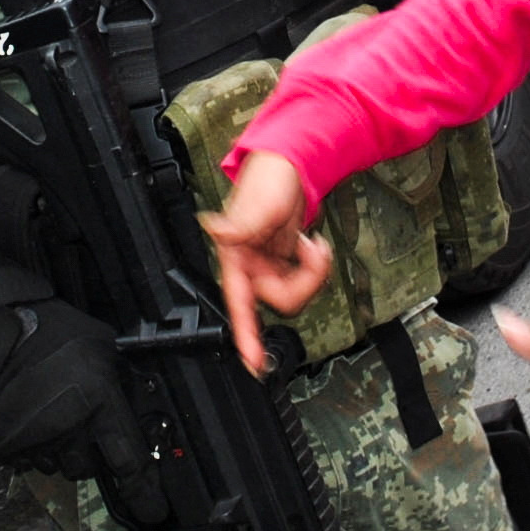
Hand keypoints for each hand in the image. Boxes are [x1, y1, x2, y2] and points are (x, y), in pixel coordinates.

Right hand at [0, 260, 161, 524]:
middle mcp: (69, 426)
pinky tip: (27, 417)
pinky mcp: (6, 445)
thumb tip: (138, 412)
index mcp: (99, 400)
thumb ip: (122, 381)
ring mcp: (35, 439)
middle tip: (76, 420)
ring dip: (57, 448)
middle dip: (87, 452)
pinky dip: (29, 446)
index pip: (129, 460)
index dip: (144, 492)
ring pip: (57, 465)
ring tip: (47, 411)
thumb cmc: (49, 330)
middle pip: (88, 468)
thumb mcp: (102, 346)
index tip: (153, 511)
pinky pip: (27, 461)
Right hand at [207, 150, 333, 373]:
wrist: (289, 166)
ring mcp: (269, 267)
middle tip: (312, 251)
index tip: (254, 365)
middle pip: (280, 302)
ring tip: (314, 244)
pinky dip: (316, 266)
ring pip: (296, 293)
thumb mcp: (255, 203)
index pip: (238, 306)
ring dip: (313, 271)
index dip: (245, 338)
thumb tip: (213, 227)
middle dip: (305, 280)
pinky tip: (312, 245)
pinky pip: (306, 281)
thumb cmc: (266, 179)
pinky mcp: (285, 263)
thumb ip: (237, 223)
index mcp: (236, 260)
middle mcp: (251, 269)